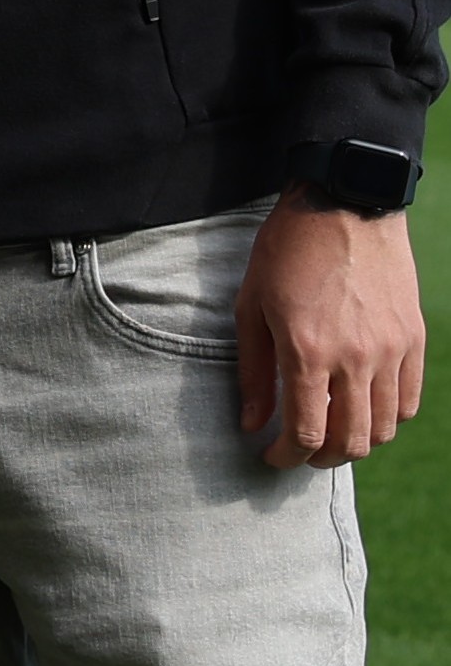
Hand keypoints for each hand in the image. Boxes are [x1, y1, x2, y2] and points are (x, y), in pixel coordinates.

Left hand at [239, 201, 425, 468]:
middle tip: (301, 453)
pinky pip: (410, 399)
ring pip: (386, 427)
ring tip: (331, 432)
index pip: (307, 434)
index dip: (286, 458)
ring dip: (357, 441)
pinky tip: (364, 410)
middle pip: (353, 442)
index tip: (271, 458)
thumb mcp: (250, 308)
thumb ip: (254, 373)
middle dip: (322, 459)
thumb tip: (253, 425)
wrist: (345, 206)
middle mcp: (357, 358)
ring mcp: (393, 350)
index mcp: (308, 353)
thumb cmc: (285, 254)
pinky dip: (388, 418)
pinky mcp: (415, 338)